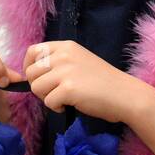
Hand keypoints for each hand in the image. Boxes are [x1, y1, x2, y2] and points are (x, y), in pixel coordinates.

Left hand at [23, 40, 137, 122]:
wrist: (125, 95)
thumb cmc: (103, 82)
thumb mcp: (79, 61)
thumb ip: (59, 62)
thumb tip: (34, 73)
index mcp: (66, 46)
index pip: (33, 51)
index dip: (29, 67)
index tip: (38, 79)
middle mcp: (63, 55)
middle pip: (30, 72)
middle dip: (39, 86)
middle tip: (55, 93)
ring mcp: (65, 71)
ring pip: (36, 88)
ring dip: (47, 97)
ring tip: (64, 99)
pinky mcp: (68, 89)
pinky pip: (48, 102)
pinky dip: (57, 108)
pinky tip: (70, 105)